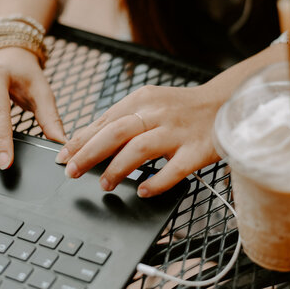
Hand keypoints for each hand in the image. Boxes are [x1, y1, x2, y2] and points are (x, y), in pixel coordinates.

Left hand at [55, 84, 221, 197]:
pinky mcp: (197, 150)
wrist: (226, 103)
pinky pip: (173, 169)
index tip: (63, 156)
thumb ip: (122, 118)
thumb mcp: (150, 103)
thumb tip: (87, 139)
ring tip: (104, 183)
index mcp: (143, 99)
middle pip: (116, 132)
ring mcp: (177, 132)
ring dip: (117, 168)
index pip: (105, 120)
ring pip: (139, 149)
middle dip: (89, 153)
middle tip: (72, 171)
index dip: (80, 140)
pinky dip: (156, 182)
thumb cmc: (181, 108)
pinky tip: (144, 191)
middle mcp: (158, 113)